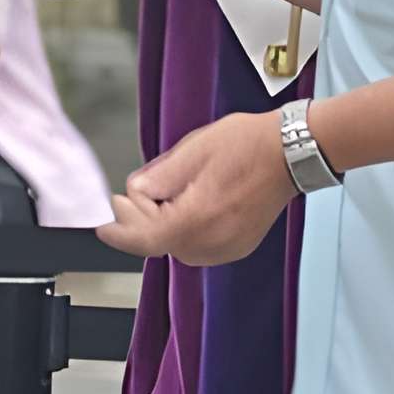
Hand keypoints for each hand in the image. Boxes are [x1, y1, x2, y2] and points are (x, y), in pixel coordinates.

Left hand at [98, 110, 294, 266]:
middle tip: (147, 186)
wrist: (290, 152)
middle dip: (145, 217)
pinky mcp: (237, 246)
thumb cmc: (248, 146)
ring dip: (167, 222)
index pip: (144, 240)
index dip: (119, 234)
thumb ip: (158, 178)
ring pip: (178, 244)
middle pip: (160, 242)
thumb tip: (136, 192)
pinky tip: (194, 200)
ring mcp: (227, 248)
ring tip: (179, 187)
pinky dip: (187, 228)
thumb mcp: (192, 150)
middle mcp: (212, 243)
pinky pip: (199, 244)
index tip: (103, 227)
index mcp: (196, 220)